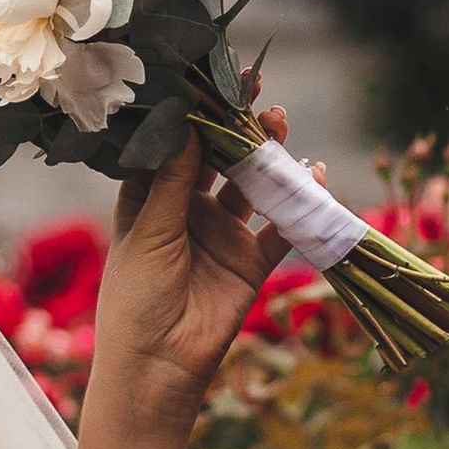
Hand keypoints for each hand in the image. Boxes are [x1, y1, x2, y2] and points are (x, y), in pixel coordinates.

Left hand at [90, 114, 291, 437]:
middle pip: (216, 158)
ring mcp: (221, 234)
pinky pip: (282, 226)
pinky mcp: (251, 263)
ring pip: (251, 184)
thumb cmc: (134, 299)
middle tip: (254, 90)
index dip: (190, 114)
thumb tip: (185, 122)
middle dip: (235, 126)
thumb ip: (172, 181)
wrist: (158, 369)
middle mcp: (186, 210)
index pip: (172, 145)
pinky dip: (301, 203)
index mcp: (148, 198)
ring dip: (267, 155)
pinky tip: (314, 177)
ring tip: (279, 121)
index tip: (207, 78)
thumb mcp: (149, 233)